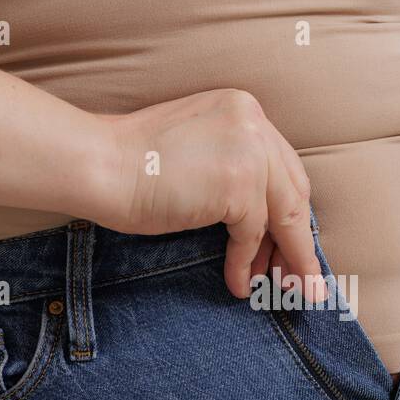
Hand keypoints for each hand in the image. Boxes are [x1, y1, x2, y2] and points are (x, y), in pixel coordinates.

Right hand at [101, 89, 323, 300]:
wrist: (98, 164)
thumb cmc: (132, 164)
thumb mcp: (196, 151)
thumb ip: (234, 168)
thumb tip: (266, 225)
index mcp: (242, 108)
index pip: (282, 167)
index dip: (288, 210)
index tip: (290, 244)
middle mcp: (253, 122)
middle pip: (292, 191)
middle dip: (297, 240)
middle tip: (300, 278)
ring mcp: (249, 151)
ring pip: (283, 216)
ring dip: (285, 259)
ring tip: (282, 291)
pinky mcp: (239, 184)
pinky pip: (253, 234)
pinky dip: (246, 262)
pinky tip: (238, 283)